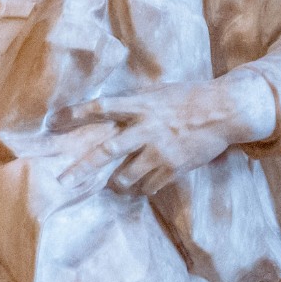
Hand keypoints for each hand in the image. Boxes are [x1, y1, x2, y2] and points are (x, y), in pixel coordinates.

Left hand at [48, 73, 276, 197]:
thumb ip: (135, 103)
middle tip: (63, 180)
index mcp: (141, 105)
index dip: (77, 114)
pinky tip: (142, 186)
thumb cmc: (190, 96)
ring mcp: (160, 151)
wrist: (225, 110)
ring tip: (114, 185)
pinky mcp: (174, 167)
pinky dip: (142, 188)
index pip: (102, 108)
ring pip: (126, 177)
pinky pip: (149, 186)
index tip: (55, 120)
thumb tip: (110, 112)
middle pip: (107, 151)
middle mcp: (146, 129)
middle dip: (82, 168)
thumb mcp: (158, 93)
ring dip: (116, 184)